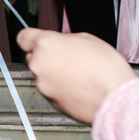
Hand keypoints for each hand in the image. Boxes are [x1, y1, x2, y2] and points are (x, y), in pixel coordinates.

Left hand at [17, 29, 134, 124]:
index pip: (23, 37)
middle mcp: (39, 65)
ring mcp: (43, 85)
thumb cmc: (106, 69)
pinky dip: (61, 89)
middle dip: (47, 57)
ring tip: (79, 75)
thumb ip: (65, 40)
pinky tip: (79, 87)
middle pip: (33, 57)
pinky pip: (51, 91)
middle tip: (69, 58)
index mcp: (45, 45)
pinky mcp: (50, 102)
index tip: (37, 40)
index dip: (31, 38)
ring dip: (55, 74)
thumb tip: (60, 44)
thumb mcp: (87, 39)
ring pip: (43, 75)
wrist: (115, 99)